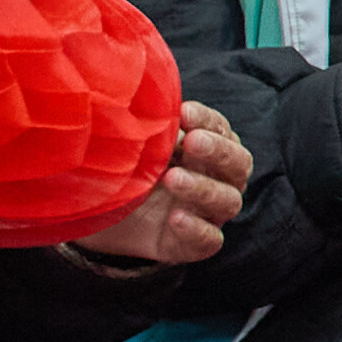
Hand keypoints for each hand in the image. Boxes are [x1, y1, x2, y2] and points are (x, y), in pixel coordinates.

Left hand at [67, 102, 252, 270]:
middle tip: (192, 142)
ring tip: (173, 178)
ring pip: (229, 201)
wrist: (102, 216)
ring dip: (204, 188)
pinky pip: (210, 240)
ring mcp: (208, 213)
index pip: (223, 131)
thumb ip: (148, 125)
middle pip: (239, 165)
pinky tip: (176, 218)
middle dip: (218, 152)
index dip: (209, 121)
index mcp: (208, 150)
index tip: (184, 112)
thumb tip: (147, 98)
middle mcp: (216, 180)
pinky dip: (197, 229)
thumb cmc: (125, 169)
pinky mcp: (193, 243)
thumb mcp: (134, 144)